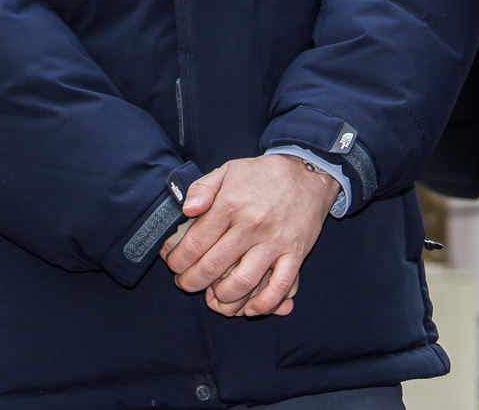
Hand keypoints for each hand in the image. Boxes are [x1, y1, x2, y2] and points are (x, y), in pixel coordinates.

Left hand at [158, 155, 336, 317]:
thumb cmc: (262, 176)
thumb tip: (186, 210)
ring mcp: (275, 242)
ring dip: (222, 298)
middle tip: (184, 284)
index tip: (172, 264)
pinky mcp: (295, 254)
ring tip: (212, 296)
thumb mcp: (227, 170)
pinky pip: (279, 287)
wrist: (306, 175)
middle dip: (191, 282)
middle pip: (212, 267)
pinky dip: (264, 304)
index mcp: (230, 204)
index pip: (195, 243)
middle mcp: (251, 225)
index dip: (177, 260)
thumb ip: (202, 188)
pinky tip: (249, 308)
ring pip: (242, 282)